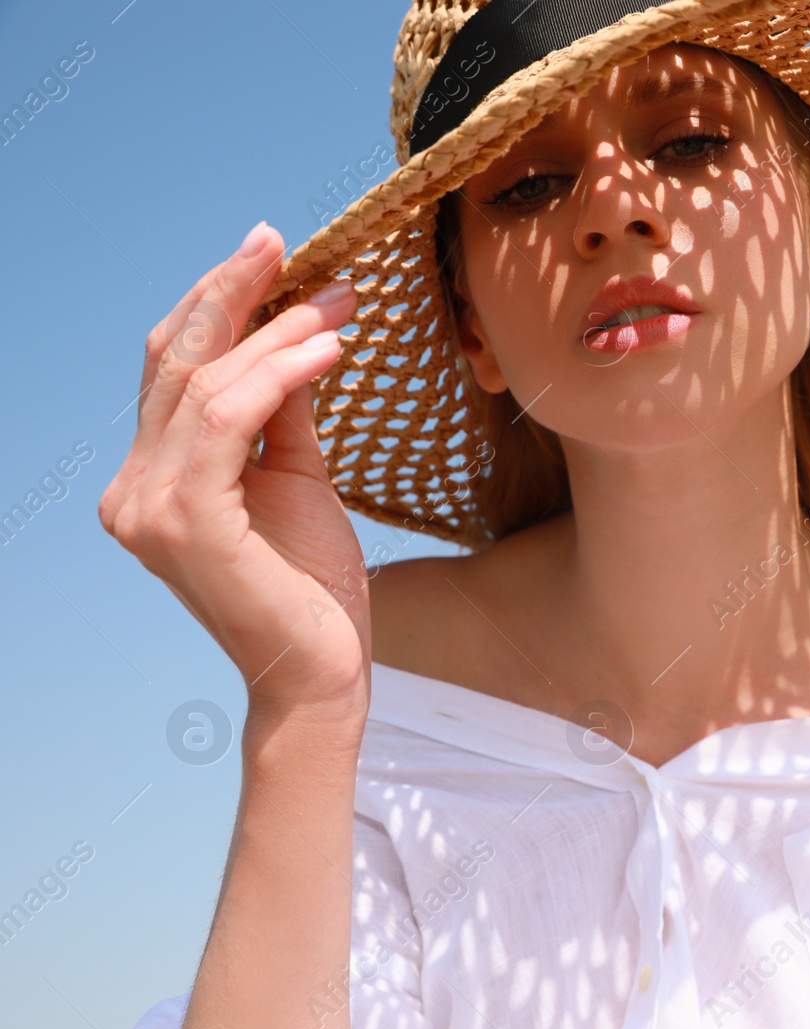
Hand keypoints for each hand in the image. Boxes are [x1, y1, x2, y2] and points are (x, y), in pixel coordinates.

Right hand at [99, 222, 370, 722]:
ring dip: (275, 332)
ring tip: (340, 303)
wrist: (321, 672)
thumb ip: (284, 413)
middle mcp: (133, 489)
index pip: (174, 369)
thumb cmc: (311, 584)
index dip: (218, 303)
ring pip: (206, 384)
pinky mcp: (183, 524)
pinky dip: (277, 374)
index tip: (272, 252)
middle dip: (232, 292)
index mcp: (154, 478)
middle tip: (281, 240)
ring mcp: (148, 508)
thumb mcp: (298, 479)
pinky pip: (226, 421)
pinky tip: (328, 349)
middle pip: (176, 361)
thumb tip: (298, 333)